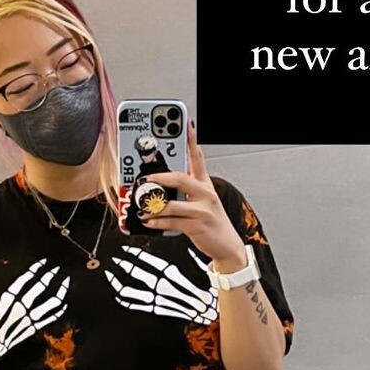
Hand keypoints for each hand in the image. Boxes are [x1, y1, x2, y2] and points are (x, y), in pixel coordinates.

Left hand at [140, 120, 245, 265]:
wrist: (227, 245)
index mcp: (204, 184)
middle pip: (181, 179)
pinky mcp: (198, 226)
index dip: (192, 140)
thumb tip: (159, 180)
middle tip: (146, 178)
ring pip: (174, 204)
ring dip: (155, 206)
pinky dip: (158, 222)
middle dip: (160, 178)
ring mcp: (202, 210)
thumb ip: (184, 188)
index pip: (197, 157)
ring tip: (143, 207)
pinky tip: (150, 221)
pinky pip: (173, 222)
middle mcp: (205, 194)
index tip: (186, 124)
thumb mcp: (201, 199)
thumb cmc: (211, 221)